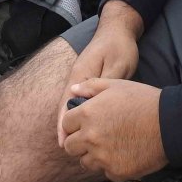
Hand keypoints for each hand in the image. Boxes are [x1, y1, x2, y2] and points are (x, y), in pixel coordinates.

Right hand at [56, 3, 140, 145]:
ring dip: (72, 123)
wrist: (118, 30)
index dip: (63, 124)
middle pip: (66, 107)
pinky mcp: (88, 81)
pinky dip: (81, 116)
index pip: (67, 103)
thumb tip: (95, 106)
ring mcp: (81, 80)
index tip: (63, 143)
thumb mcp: (117, 65)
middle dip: (66, 129)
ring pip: (72, 106)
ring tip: (76, 145)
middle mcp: (76, 79)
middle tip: (70, 151)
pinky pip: (81, 101)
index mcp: (80, 75)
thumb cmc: (118, 47)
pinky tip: (86, 127)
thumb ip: (106, 84)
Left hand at [60, 78, 166, 181]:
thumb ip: (90, 86)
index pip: (65, 125)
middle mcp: (91, 138)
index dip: (73, 124)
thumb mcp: (116, 85)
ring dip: (93, 156)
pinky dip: (111, 166)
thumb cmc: (143, 100)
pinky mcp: (116, 172)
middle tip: (94, 137)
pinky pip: (105, 172)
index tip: (83, 123)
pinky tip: (123, 154)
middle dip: (78, 142)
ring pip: (85, 162)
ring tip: (109, 146)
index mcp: (87, 115)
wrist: (170, 123)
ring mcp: (103, 157)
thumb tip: (73, 89)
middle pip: (70, 147)